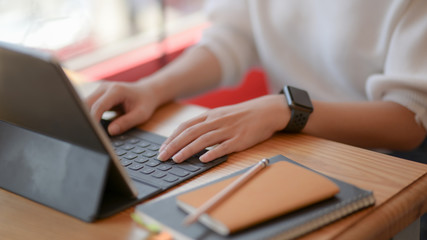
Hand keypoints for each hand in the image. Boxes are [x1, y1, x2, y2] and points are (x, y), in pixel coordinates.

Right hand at [86, 80, 160, 134]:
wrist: (147, 92)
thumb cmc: (145, 103)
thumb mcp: (141, 115)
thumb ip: (126, 123)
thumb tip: (110, 132)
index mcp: (116, 90)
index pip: (99, 106)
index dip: (93, 119)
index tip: (91, 132)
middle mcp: (105, 87)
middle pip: (87, 104)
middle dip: (87, 119)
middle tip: (89, 135)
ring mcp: (100, 90)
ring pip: (85, 105)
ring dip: (87, 117)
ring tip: (91, 131)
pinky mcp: (98, 95)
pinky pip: (89, 106)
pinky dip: (90, 115)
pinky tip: (94, 126)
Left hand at [157, 95, 289, 162]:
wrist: (266, 111)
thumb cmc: (241, 115)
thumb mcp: (221, 115)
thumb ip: (206, 125)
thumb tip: (188, 138)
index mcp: (210, 116)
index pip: (185, 126)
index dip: (172, 137)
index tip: (162, 148)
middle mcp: (216, 122)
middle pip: (190, 133)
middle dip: (174, 145)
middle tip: (162, 157)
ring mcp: (228, 130)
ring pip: (203, 140)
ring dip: (187, 150)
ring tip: (176, 160)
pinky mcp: (240, 139)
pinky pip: (224, 146)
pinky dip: (212, 153)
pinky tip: (203, 159)